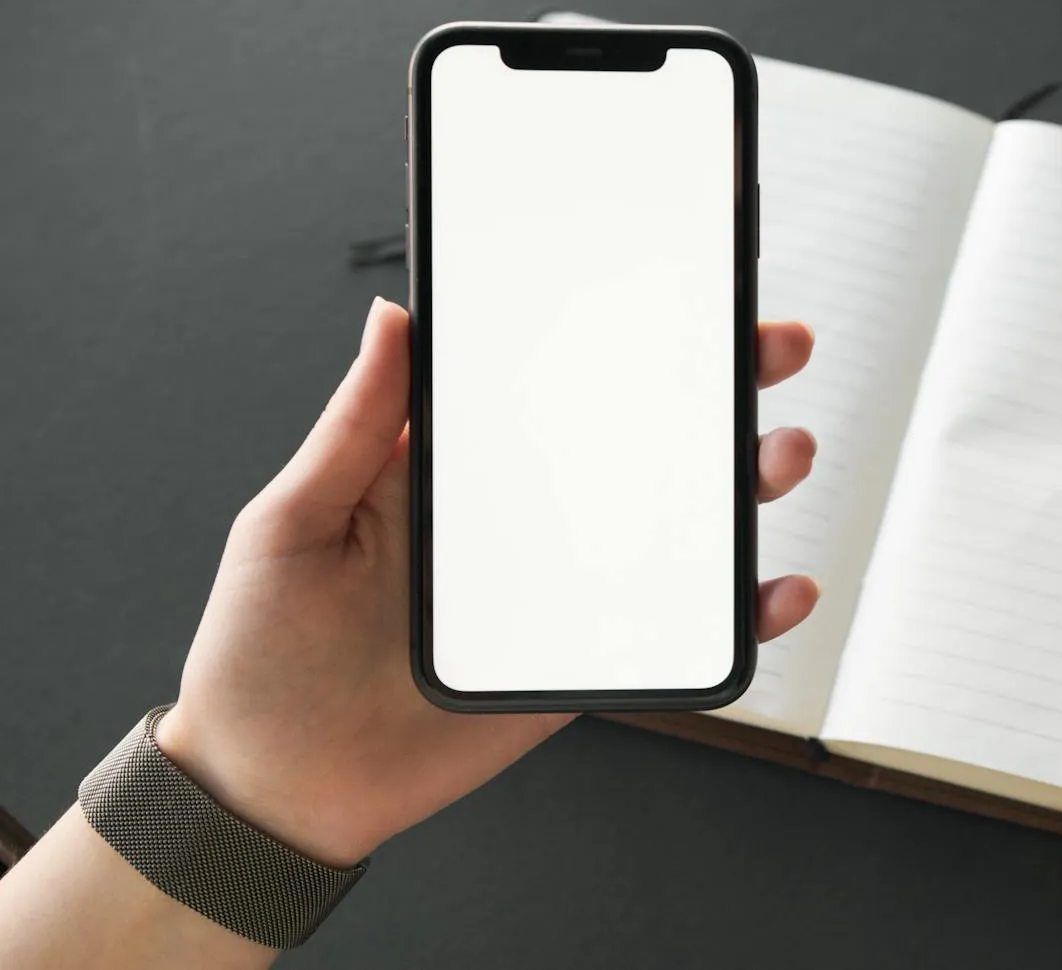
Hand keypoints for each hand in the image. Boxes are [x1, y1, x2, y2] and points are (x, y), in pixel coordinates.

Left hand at [156, 299, 820, 866]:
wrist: (278, 790)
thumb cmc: (262, 654)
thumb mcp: (291, 522)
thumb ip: (352, 428)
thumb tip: (393, 320)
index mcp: (457, 469)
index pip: (559, 381)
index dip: (628, 334)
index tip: (687, 290)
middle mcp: (524, 519)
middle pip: (643, 441)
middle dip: (721, 389)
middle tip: (771, 351)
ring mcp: (564, 591)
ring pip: (678, 528)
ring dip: (746, 486)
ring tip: (780, 455)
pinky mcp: (584, 662)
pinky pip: (678, 631)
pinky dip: (740, 614)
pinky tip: (778, 590)